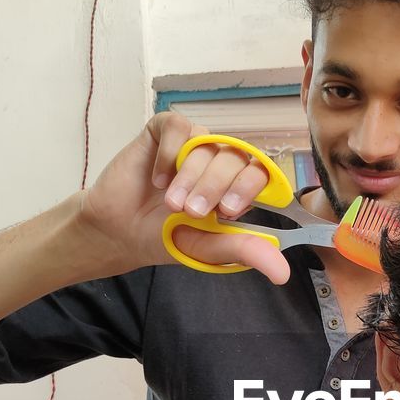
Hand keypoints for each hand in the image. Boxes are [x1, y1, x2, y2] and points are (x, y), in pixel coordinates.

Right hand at [77, 111, 290, 282]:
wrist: (117, 231)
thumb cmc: (163, 238)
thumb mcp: (206, 249)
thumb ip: (244, 252)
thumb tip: (282, 273)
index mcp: (235, 188)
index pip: (261, 173)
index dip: (248, 186)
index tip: (227, 209)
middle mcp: (219, 162)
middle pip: (235, 156)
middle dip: (214, 186)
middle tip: (191, 212)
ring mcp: (193, 145)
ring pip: (208, 143)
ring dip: (190, 176)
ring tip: (171, 203)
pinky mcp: (164, 132)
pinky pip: (178, 126)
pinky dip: (168, 153)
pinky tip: (157, 178)